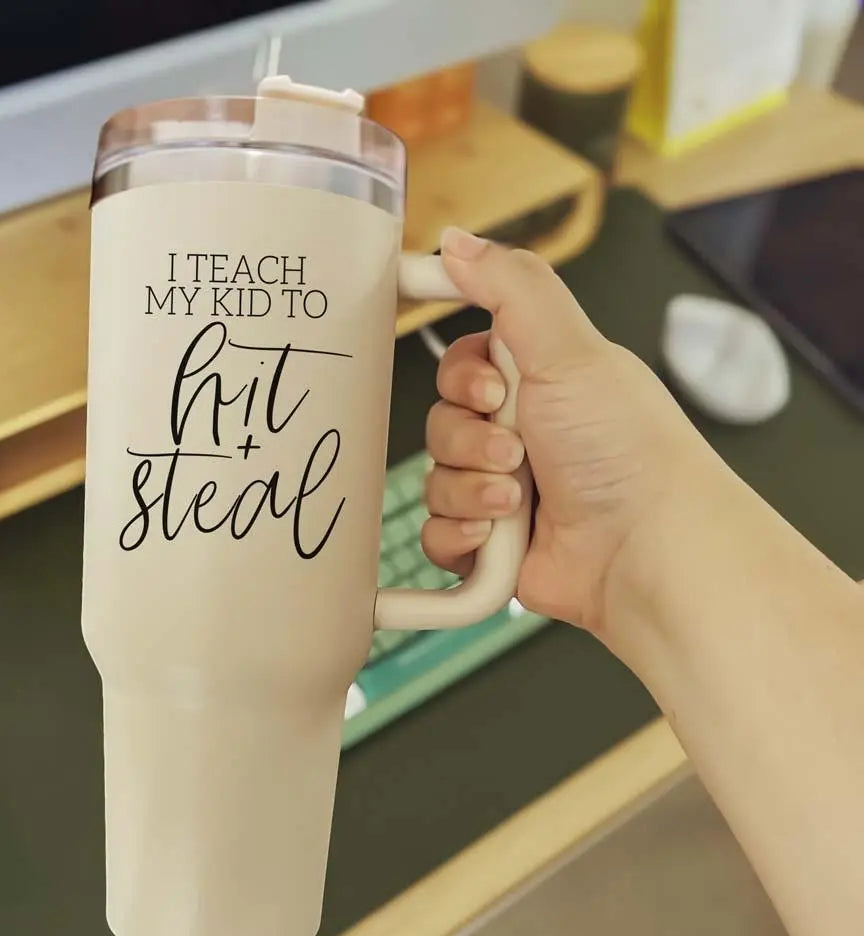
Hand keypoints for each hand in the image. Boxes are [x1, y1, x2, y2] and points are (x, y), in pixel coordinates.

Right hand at [423, 229, 709, 636]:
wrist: (645, 549)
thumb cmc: (627, 451)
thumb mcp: (570, 349)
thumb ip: (510, 287)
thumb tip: (457, 241)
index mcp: (542, 383)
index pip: (461, 366)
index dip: (462, 378)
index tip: (489, 388)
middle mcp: (522, 435)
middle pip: (442, 423)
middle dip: (470, 440)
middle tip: (517, 449)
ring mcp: (504, 493)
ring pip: (436, 480)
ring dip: (469, 488)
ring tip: (518, 500)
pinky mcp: (491, 547)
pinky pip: (436, 533)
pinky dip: (459, 534)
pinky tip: (494, 536)